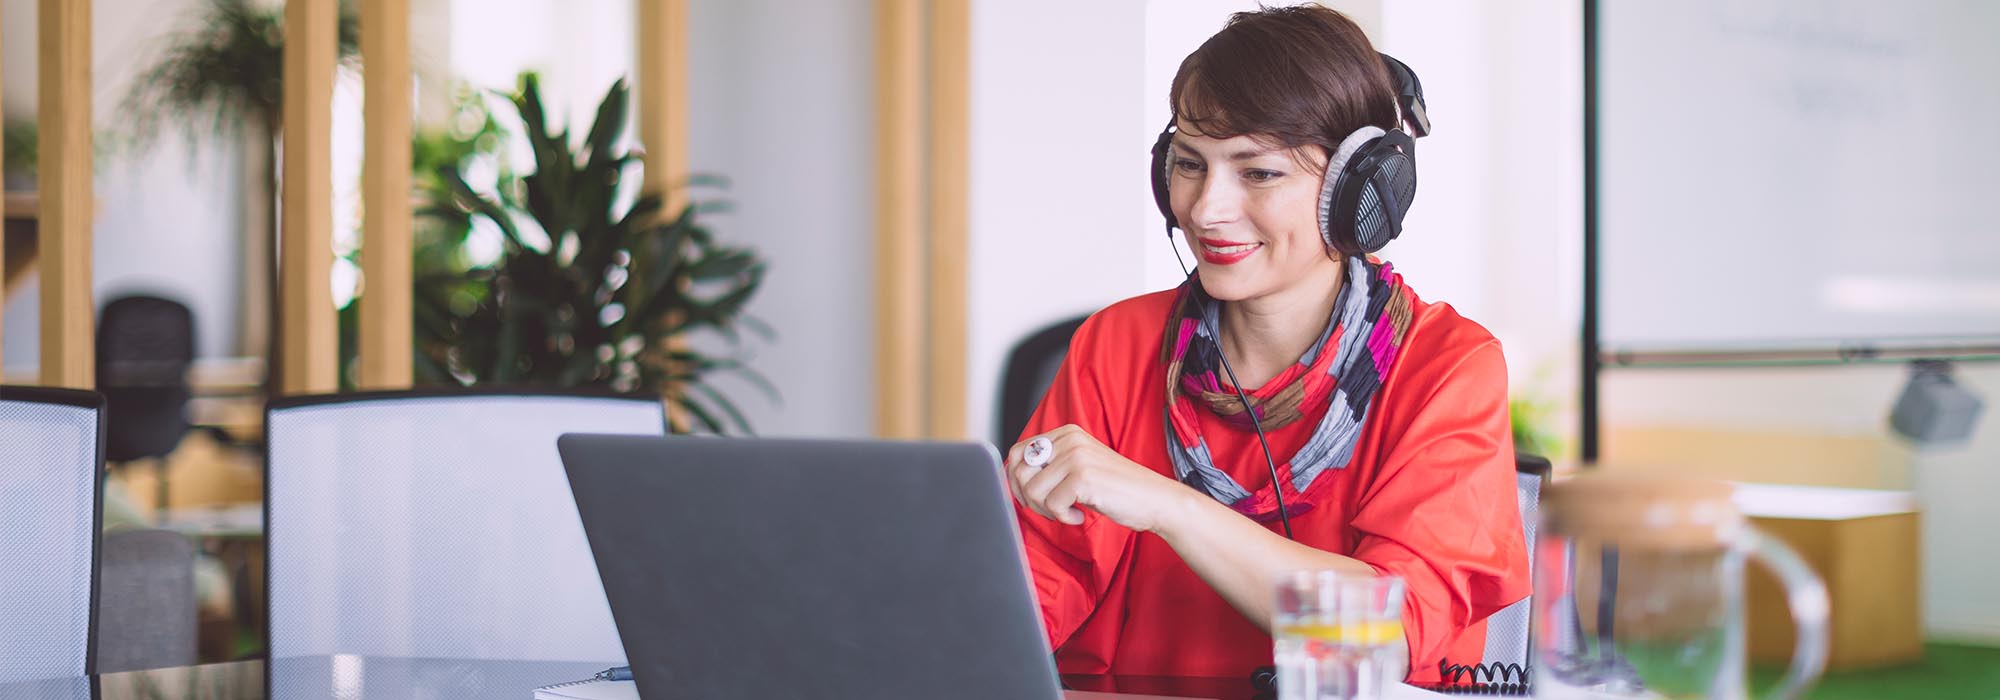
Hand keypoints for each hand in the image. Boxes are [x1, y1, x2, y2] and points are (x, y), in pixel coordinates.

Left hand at [1004, 424, 1190, 532]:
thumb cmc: (1116, 489)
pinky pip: (1052, 505)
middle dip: (1029, 499)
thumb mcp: (1079, 467)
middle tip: (1053, 509)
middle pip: (1020, 472)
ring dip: (1048, 510)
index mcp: (1066, 433)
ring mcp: (1076, 456)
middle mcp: (1069, 439)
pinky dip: (1064, 518)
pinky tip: (1081, 515)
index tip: (1032, 499)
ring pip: (1033, 491)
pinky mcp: (1082, 477)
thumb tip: (1012, 477)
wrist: (1154, 500)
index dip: (1016, 481)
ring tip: (1070, 511)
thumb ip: (1051, 466)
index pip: (1018, 452)